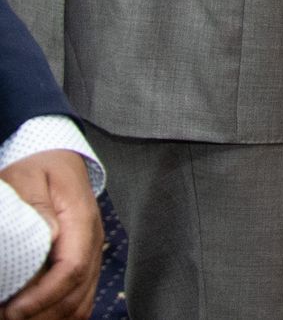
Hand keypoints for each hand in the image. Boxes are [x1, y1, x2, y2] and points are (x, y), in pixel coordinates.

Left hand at [0, 150, 102, 319]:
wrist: (60, 160)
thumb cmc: (40, 169)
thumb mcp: (28, 178)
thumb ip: (36, 205)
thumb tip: (51, 235)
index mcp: (81, 220)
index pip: (72, 269)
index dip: (43, 296)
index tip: (11, 310)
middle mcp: (92, 240)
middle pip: (77, 294)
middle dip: (42, 315)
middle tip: (6, 316)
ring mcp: (92, 253)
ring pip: (81, 302)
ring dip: (51, 317)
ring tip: (17, 316)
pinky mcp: (85, 262)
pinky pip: (81, 299)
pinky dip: (61, 314)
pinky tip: (37, 315)